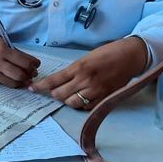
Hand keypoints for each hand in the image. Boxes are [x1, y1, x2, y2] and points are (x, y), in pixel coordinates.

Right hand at [0, 26, 39, 87]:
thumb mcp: (4, 43)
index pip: (23, 61)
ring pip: (12, 82)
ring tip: (26, 78)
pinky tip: (17, 80)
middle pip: (19, 74)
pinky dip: (13, 82)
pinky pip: (4, 83)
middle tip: (33, 73)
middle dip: (29, 75)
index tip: (37, 64)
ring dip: (23, 81)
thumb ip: (17, 53)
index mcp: (2, 50)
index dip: (33, 64)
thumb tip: (32, 64)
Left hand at [30, 37, 146, 109]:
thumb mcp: (85, 58)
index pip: (53, 80)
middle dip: (54, 93)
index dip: (40, 86)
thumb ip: (72, 71)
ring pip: (72, 103)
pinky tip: (82, 98)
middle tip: (55, 90)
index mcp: (78, 68)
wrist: (130, 57)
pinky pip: (87, 107)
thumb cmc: (106, 54)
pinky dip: (81, 104)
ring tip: (70, 93)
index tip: (32, 89)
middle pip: (60, 95)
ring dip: (67, 100)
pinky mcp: (105, 98)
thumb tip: (58, 81)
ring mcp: (95, 91)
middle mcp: (85, 80)